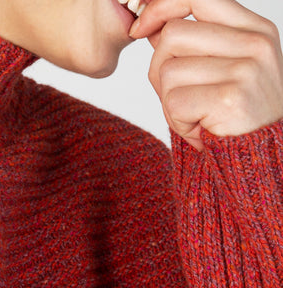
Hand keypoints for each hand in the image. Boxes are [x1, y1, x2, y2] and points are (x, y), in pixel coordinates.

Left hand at [129, 0, 282, 149]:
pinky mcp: (230, 98)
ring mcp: (246, 69)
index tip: (139, 27)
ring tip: (195, 117)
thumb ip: (192, 46)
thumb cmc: (236, 119)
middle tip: (180, 99)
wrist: (260, 161)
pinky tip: (199, 130)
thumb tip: (148, 25)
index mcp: (255, 30)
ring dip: (169, 103)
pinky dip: (177, 122)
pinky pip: (174, 102)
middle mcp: (255, 43)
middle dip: (161, 70)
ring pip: (168, 72)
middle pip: (173, 36)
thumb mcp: (220, 72)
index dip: (161, 7)